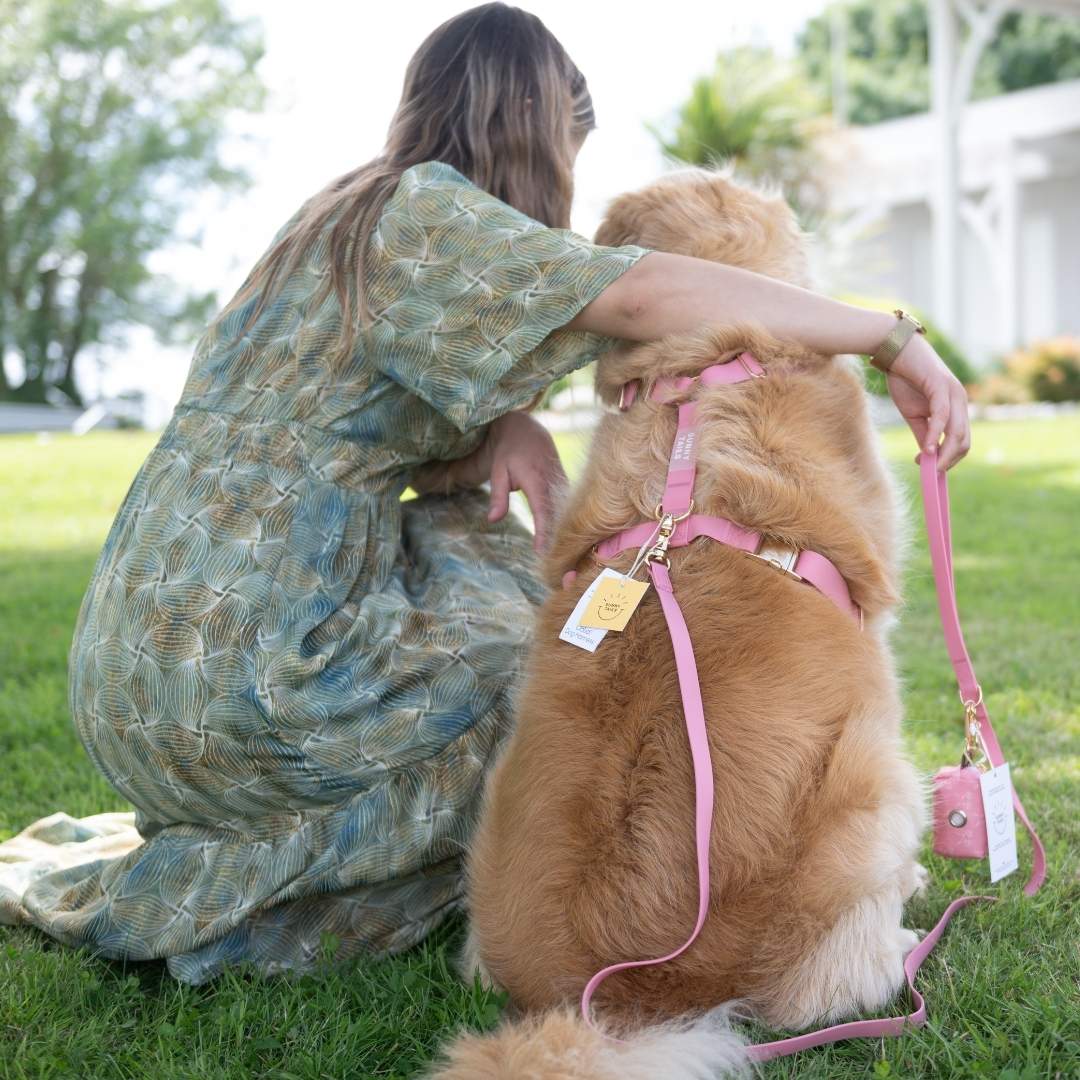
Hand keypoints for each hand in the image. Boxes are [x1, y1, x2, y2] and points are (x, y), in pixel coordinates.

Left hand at [484, 411, 567, 552]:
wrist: (527, 430)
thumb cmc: (509, 452)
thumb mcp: (498, 471)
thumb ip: (497, 496)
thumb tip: (493, 520)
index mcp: (536, 480)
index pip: (542, 510)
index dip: (543, 531)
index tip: (542, 551)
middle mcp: (554, 483)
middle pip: (559, 516)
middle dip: (559, 541)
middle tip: (558, 568)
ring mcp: (562, 483)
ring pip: (567, 513)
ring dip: (566, 535)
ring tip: (566, 562)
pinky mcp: (566, 485)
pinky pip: (568, 507)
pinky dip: (567, 524)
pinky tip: (567, 544)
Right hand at [884, 334, 970, 470]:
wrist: (894, 351)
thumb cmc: (904, 379)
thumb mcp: (913, 413)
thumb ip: (923, 432)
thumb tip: (927, 456)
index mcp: (956, 407)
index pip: (961, 441)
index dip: (950, 459)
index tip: (931, 471)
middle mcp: (961, 401)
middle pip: (964, 440)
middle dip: (950, 460)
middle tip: (932, 472)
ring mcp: (953, 393)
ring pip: (957, 431)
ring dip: (945, 453)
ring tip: (930, 466)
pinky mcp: (942, 386)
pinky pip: (942, 416)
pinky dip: (934, 435)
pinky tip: (925, 448)